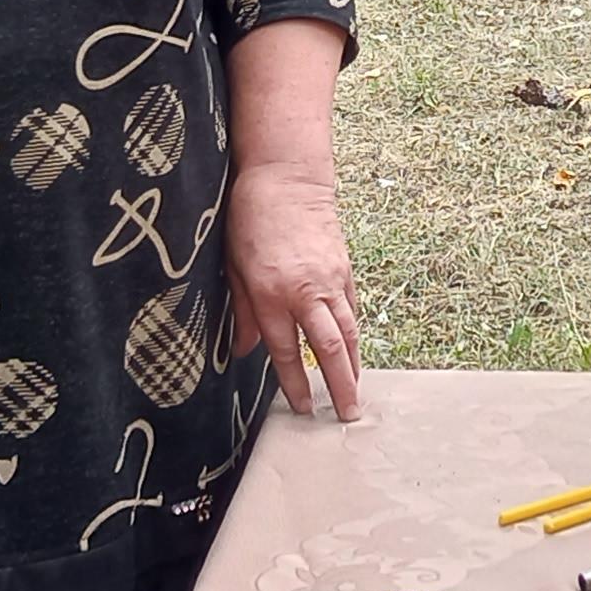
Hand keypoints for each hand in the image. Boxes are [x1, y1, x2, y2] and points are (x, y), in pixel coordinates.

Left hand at [226, 164, 365, 420]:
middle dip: (340, 385)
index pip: (287, 350)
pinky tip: (354, 351)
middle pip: (329, 348)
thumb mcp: (233, 266)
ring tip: (357, 392)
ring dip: (354, 366)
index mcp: (272, 293)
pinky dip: (354, 333)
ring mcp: (330, 279)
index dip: (296, 383)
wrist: (285, 176)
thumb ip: (241, 311)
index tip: (305, 407)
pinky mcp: (344, 267)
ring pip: (348, 331)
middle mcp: (305, 291)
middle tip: (349, 413)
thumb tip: (243, 350)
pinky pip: (351, 308)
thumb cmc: (250, 218)